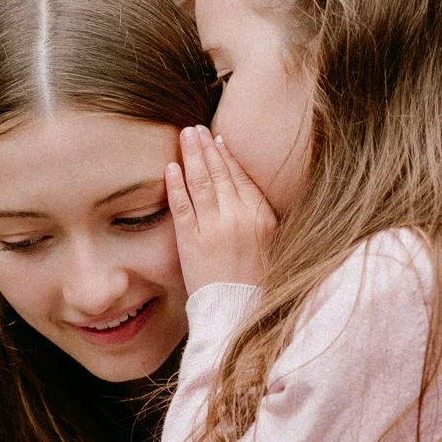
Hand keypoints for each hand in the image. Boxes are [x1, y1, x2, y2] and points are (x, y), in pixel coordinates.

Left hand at [167, 125, 275, 292]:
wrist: (238, 312)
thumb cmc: (256, 283)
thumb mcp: (270, 245)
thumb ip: (259, 217)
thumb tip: (244, 193)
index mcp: (263, 218)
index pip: (241, 177)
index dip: (228, 156)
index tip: (217, 140)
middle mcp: (240, 218)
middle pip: (221, 173)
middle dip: (206, 147)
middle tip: (195, 128)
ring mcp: (215, 228)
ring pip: (202, 183)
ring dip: (191, 155)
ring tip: (184, 136)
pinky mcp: (192, 242)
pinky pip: (182, 206)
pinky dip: (176, 185)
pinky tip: (171, 167)